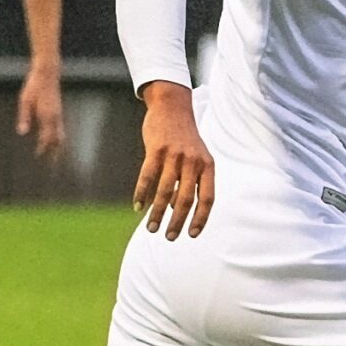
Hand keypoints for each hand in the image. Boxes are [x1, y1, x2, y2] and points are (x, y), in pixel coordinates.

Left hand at [16, 61, 65, 159]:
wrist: (47, 73)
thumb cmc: (33, 86)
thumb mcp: (24, 101)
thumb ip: (24, 117)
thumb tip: (22, 133)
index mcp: (47, 116)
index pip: (46, 137)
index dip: (42, 148)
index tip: (38, 156)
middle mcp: (55, 117)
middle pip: (57, 140)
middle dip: (55, 152)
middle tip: (53, 165)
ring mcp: (58, 114)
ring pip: (61, 135)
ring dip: (58, 146)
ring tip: (56, 156)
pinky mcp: (58, 112)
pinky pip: (60, 129)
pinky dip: (58, 137)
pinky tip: (55, 140)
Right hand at [133, 82, 215, 240]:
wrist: (172, 108)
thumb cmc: (185, 139)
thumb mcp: (196, 159)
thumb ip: (190, 182)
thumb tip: (173, 208)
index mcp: (208, 166)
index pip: (208, 199)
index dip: (201, 218)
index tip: (192, 235)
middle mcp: (193, 162)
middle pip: (186, 199)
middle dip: (177, 222)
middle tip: (170, 237)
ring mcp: (175, 156)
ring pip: (165, 192)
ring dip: (157, 213)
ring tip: (151, 228)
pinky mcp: (156, 150)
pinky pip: (147, 177)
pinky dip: (142, 194)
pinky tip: (137, 207)